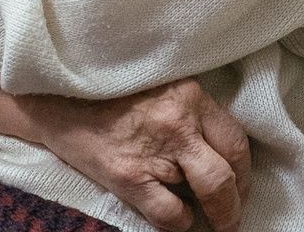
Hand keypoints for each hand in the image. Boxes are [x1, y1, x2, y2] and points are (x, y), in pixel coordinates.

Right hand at [0, 71, 249, 231]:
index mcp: (189, 94)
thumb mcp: (161, 86)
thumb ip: (191, 110)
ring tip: (208, 216)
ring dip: (211, 214)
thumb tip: (220, 149)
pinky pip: (172, 216)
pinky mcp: (131, 178)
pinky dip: (179, 222)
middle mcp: (178, 121)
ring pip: (206, 197)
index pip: (236, 139)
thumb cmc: (111, 92)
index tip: (240, 183)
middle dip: (234, 200)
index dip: (244, 170)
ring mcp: (155, 152)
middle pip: (228, 172)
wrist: (59, 101)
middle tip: (232, 212)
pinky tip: (174, 215)